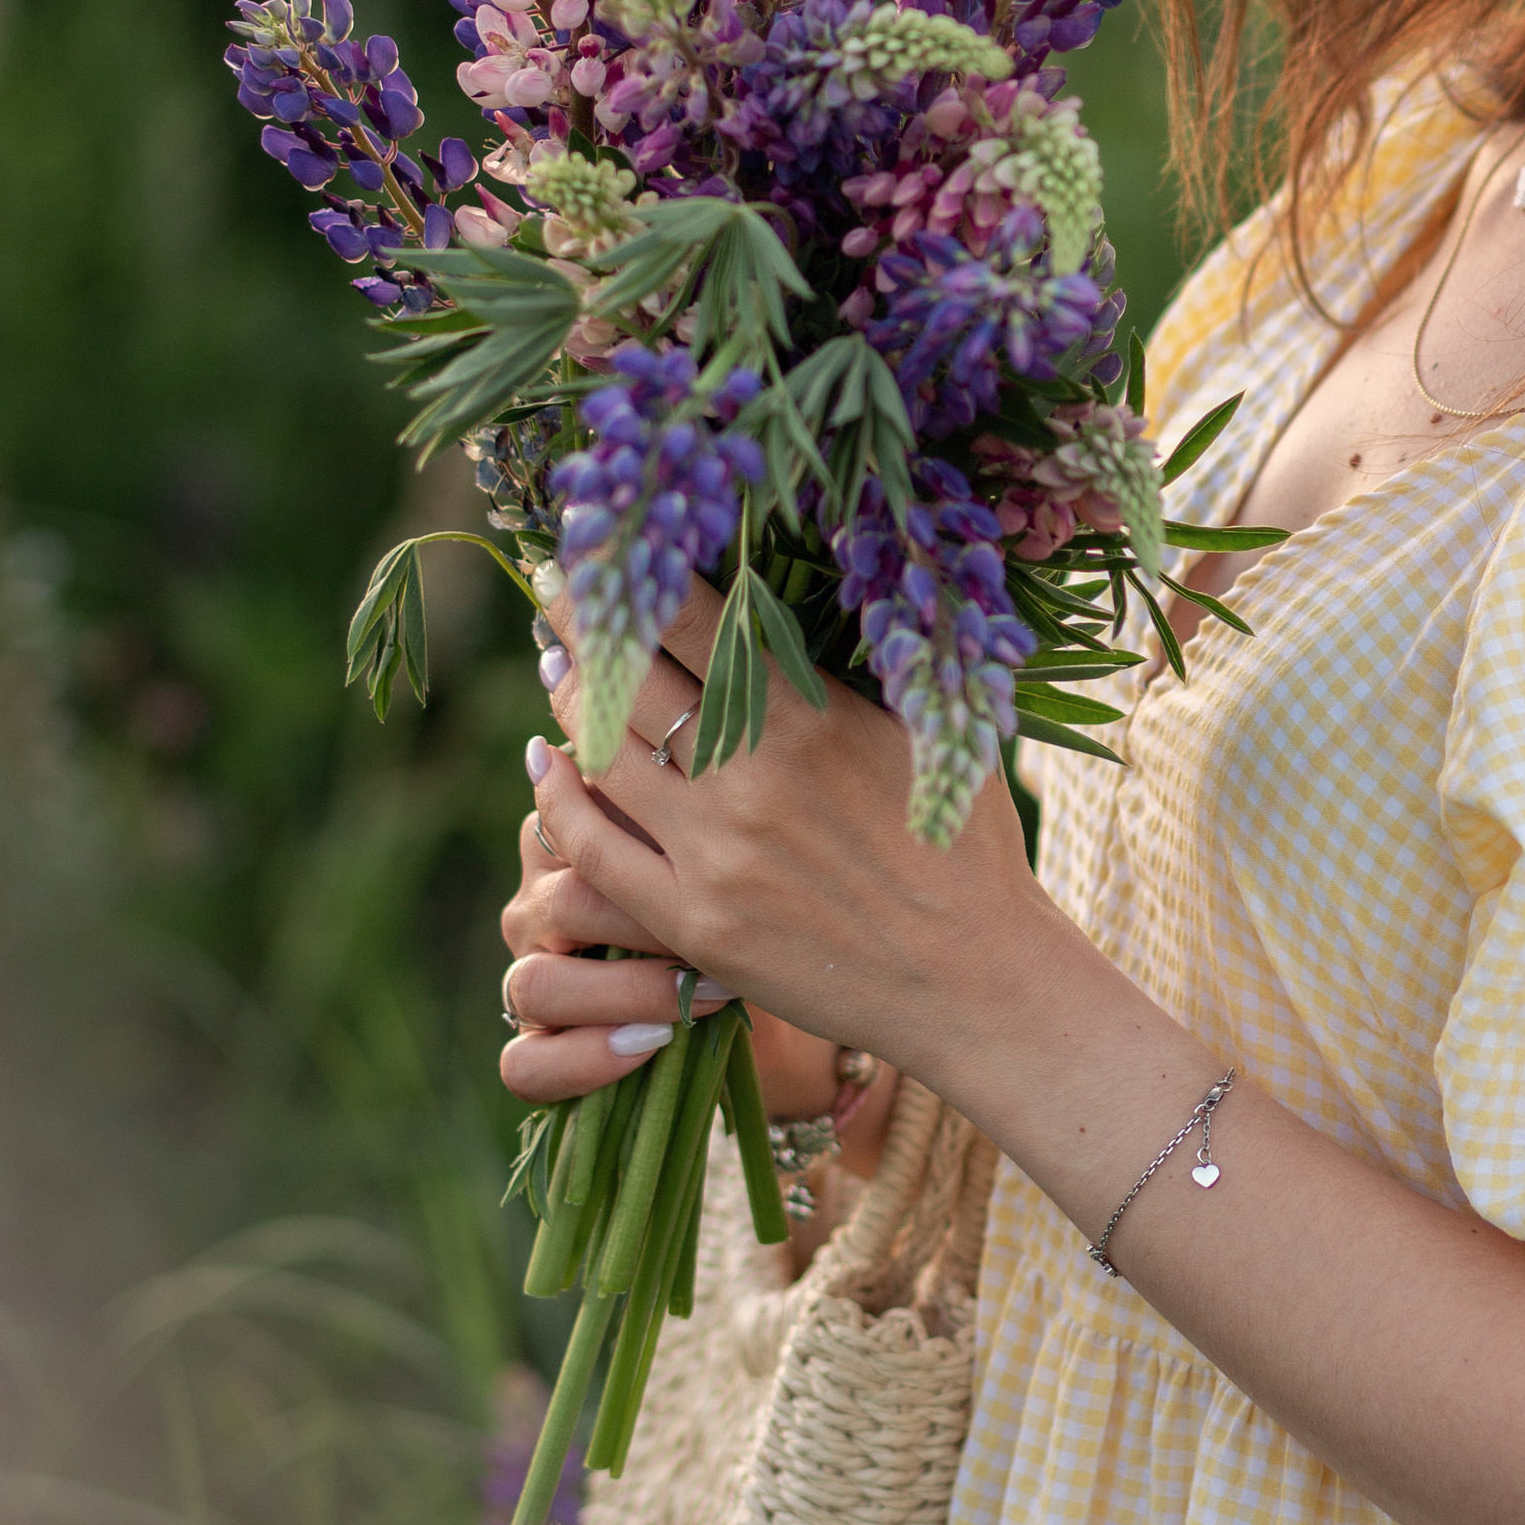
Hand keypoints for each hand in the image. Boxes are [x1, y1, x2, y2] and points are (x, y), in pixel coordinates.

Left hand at [528, 571, 1049, 1103]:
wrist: (974, 977)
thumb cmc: (968, 845)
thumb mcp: (932, 732)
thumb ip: (860, 669)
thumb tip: (809, 590)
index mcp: (810, 718)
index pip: (694, 621)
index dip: (638, 577)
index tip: (610, 547)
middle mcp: (749, 779)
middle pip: (631, 679)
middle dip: (586, 625)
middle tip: (562, 592)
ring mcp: (713, 855)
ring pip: (602, 757)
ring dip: (569, 702)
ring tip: (559, 667)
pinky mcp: (692, 924)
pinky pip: (594, 851)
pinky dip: (558, 801)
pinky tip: (550, 765)